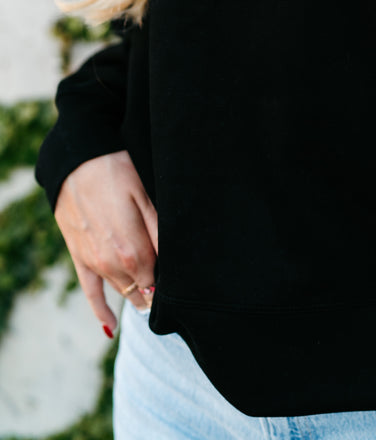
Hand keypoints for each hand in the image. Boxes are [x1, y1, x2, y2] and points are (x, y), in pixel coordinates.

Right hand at [54, 150, 157, 336]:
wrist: (77, 162)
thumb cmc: (117, 172)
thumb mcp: (147, 197)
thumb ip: (160, 234)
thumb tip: (172, 263)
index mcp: (135, 251)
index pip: (160, 281)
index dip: (172, 281)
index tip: (184, 280)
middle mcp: (113, 264)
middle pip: (143, 289)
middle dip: (157, 291)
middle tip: (173, 289)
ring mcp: (95, 264)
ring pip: (122, 291)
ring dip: (138, 295)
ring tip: (153, 298)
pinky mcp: (79, 258)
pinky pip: (91, 294)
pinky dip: (102, 312)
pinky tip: (111, 327)